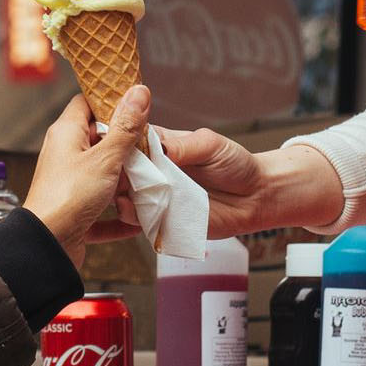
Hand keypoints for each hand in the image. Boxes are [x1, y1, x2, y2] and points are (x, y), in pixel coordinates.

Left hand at [24, 86, 149, 267]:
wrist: (46, 246)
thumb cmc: (69, 196)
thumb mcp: (105, 158)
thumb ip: (125, 127)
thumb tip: (139, 91)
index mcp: (66, 134)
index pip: (87, 103)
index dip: (112, 101)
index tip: (137, 106)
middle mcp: (65, 156)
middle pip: (100, 141)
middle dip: (127, 147)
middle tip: (151, 150)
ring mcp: (70, 184)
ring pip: (104, 177)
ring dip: (127, 184)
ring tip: (150, 184)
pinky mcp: (75, 213)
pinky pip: (103, 212)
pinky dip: (120, 217)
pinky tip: (138, 221)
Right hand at [97, 129, 343, 240]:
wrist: (256, 196)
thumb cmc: (235, 164)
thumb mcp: (211, 145)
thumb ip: (184, 146)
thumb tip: (158, 147)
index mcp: (160, 148)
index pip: (130, 142)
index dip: (117, 143)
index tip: (109, 142)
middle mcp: (154, 173)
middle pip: (121, 172)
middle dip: (112, 172)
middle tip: (110, 172)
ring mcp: (157, 198)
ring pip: (126, 198)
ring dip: (120, 196)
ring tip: (120, 193)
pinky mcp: (164, 221)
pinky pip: (142, 222)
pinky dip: (134, 217)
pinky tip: (132, 211)